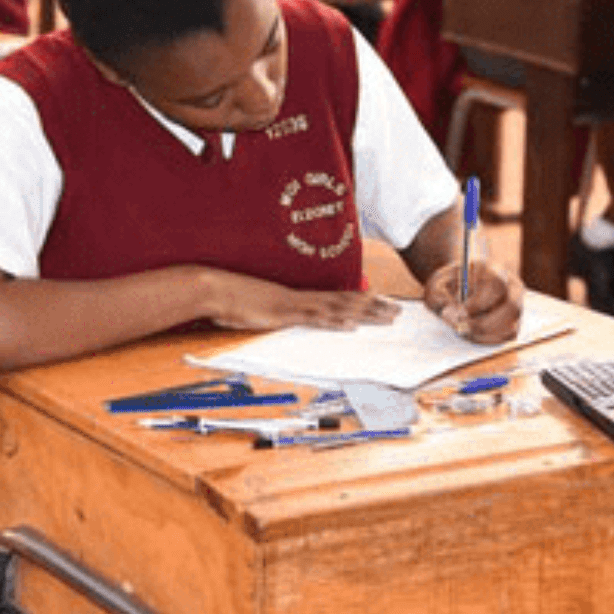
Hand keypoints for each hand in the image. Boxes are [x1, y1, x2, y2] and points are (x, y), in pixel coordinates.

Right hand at [204, 272, 400, 332]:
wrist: (215, 288)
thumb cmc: (233, 298)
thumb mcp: (260, 306)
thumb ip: (275, 311)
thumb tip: (284, 316)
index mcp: (298, 296)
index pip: (338, 297)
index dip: (362, 300)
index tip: (382, 303)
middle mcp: (302, 297)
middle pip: (346, 300)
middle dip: (374, 307)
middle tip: (398, 311)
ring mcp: (294, 304)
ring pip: (338, 307)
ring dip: (365, 313)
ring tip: (387, 317)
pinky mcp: (284, 313)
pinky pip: (314, 318)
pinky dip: (334, 321)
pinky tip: (351, 325)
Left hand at [423, 259, 522, 342]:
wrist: (457, 286)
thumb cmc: (448, 285)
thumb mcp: (436, 284)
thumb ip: (437, 296)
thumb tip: (450, 312)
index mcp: (492, 269)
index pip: (495, 285)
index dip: (479, 303)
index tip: (460, 313)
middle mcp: (511, 286)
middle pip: (512, 307)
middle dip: (485, 324)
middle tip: (460, 329)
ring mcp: (516, 305)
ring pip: (512, 326)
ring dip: (486, 335)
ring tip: (463, 331)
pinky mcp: (514, 321)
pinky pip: (508, 336)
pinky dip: (489, 340)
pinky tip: (472, 336)